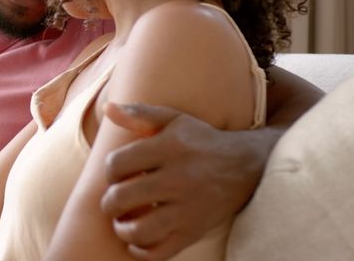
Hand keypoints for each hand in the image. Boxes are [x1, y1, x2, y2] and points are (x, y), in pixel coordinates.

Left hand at [100, 102, 268, 259]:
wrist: (246, 166)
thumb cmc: (200, 140)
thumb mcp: (173, 119)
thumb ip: (139, 114)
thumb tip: (107, 108)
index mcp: (169, 148)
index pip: (117, 164)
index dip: (109, 171)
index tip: (116, 174)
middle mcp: (178, 179)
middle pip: (122, 198)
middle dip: (108, 202)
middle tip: (113, 201)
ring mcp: (188, 209)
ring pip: (139, 230)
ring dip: (121, 228)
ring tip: (122, 221)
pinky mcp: (195, 231)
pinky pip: (159, 252)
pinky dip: (140, 250)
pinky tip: (137, 240)